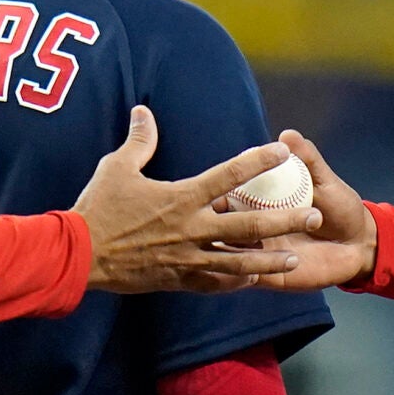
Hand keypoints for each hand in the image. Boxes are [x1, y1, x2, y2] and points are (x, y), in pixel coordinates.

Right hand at [75, 106, 311, 293]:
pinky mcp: (177, 279)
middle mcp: (192, 229)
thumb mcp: (117, 168)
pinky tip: (253, 280)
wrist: (79, 256)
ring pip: (239, 261)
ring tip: (295, 257)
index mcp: (182, 198)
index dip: (257, 162)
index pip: (229, 176)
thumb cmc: (97, 208)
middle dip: (285, 220)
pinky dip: (235, 282)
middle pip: (249, 225)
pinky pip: (213, 283)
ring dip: (270, 260)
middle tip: (314, 216)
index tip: (280, 151)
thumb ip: (140, 141)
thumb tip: (144, 111)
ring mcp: (187, 258)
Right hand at [238, 131, 378, 292]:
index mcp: (261, 202)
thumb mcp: (324, 181)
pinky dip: (244, 273)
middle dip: (223, 224)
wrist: (360, 245)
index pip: (231, 197)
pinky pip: (247, 278)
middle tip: (235, 219)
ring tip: (251, 242)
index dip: (221, 194)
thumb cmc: (340, 208)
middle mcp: (254, 228)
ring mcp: (259, 253)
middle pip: (224, 226)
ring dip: (234, 249)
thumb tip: (287, 134)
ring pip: (231, 253)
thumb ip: (307, 159)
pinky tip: (254, 268)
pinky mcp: (268, 276)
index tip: (222, 193)